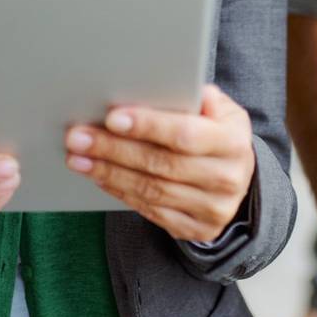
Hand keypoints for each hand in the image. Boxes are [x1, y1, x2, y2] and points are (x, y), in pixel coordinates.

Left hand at [65, 84, 255, 243]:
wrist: (239, 179)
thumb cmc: (220, 134)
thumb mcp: (223, 110)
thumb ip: (202, 99)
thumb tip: (179, 87)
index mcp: (233, 143)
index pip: (185, 134)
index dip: (148, 126)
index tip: (112, 117)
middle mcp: (225, 178)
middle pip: (161, 164)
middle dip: (114, 149)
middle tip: (78, 137)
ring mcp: (211, 209)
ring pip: (151, 190)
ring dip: (108, 172)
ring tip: (78, 157)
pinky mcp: (195, 229)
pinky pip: (149, 211)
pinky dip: (119, 192)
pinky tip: (99, 176)